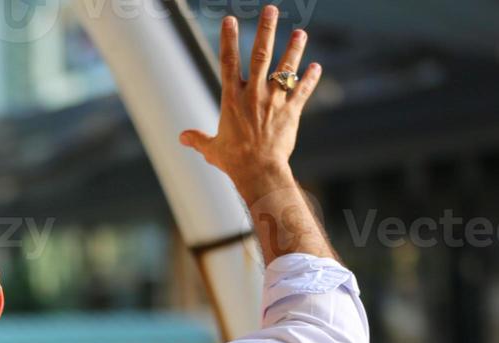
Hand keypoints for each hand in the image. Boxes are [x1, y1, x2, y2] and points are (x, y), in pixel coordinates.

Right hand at [179, 6, 318, 195]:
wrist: (259, 171)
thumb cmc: (233, 160)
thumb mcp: (211, 149)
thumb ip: (198, 139)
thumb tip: (182, 137)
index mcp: (231, 99)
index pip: (228, 62)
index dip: (229, 39)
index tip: (231, 19)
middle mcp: (254, 94)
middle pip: (261, 55)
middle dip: (266, 30)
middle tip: (271, 9)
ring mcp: (274, 101)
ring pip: (285, 69)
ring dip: (294, 49)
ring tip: (300, 32)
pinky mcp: (291, 112)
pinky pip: (302, 91)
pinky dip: (310, 79)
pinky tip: (316, 67)